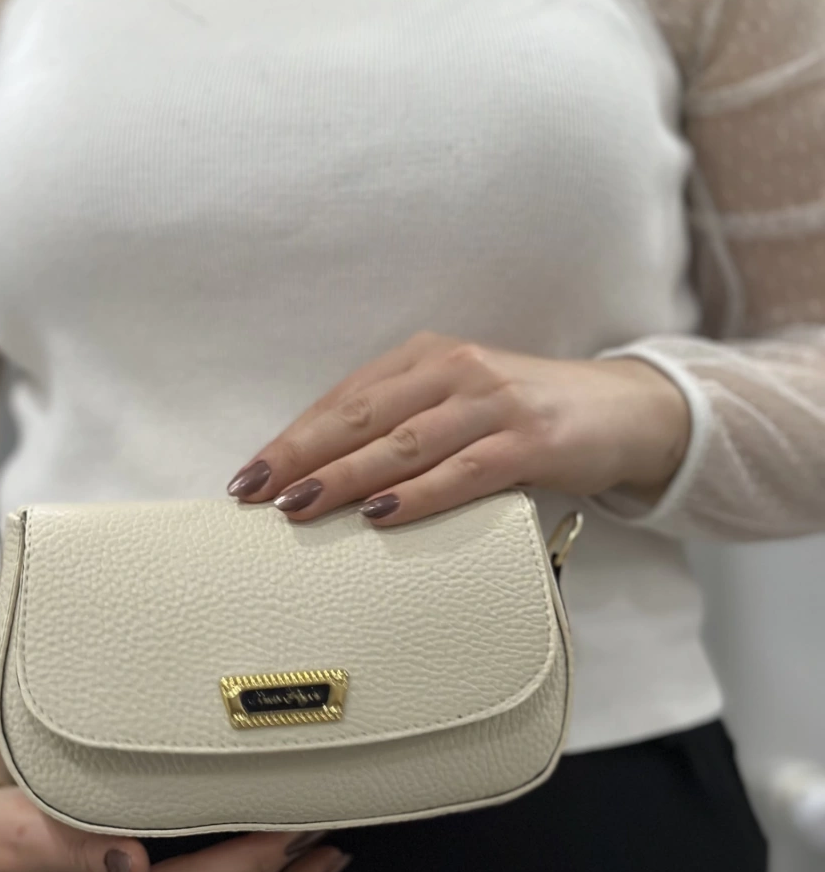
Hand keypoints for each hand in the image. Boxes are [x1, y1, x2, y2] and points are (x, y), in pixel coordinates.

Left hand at [226, 331, 690, 524]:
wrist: (622, 410)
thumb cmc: (523, 414)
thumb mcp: (456, 402)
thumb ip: (401, 424)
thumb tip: (322, 476)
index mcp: (426, 356)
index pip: (344, 400)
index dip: (292, 439)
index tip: (249, 477)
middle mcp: (455, 369)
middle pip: (361, 417)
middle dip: (301, 458)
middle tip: (255, 495)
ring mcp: (493, 403)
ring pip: (403, 444)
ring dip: (346, 478)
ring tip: (301, 507)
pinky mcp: (529, 441)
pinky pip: (463, 471)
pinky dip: (418, 495)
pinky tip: (380, 515)